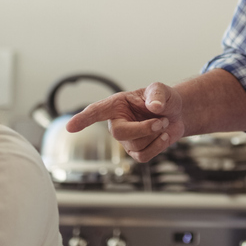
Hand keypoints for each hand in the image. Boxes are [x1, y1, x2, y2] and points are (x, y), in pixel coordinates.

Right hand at [66, 82, 184, 161]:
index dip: (83, 119)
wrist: (176, 115)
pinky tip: (164, 136)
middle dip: (144, 129)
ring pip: (135, 145)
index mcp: (117, 105)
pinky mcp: (135, 152)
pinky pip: (143, 156)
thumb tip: (154, 107)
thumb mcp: (161, 90)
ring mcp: (125, 140)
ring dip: (156, 135)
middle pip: (120, 133)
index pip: (96, 112)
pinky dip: (158, 146)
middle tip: (161, 121)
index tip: (70, 127)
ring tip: (164, 123)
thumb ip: (157, 94)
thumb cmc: (163, 100)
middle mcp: (117, 123)